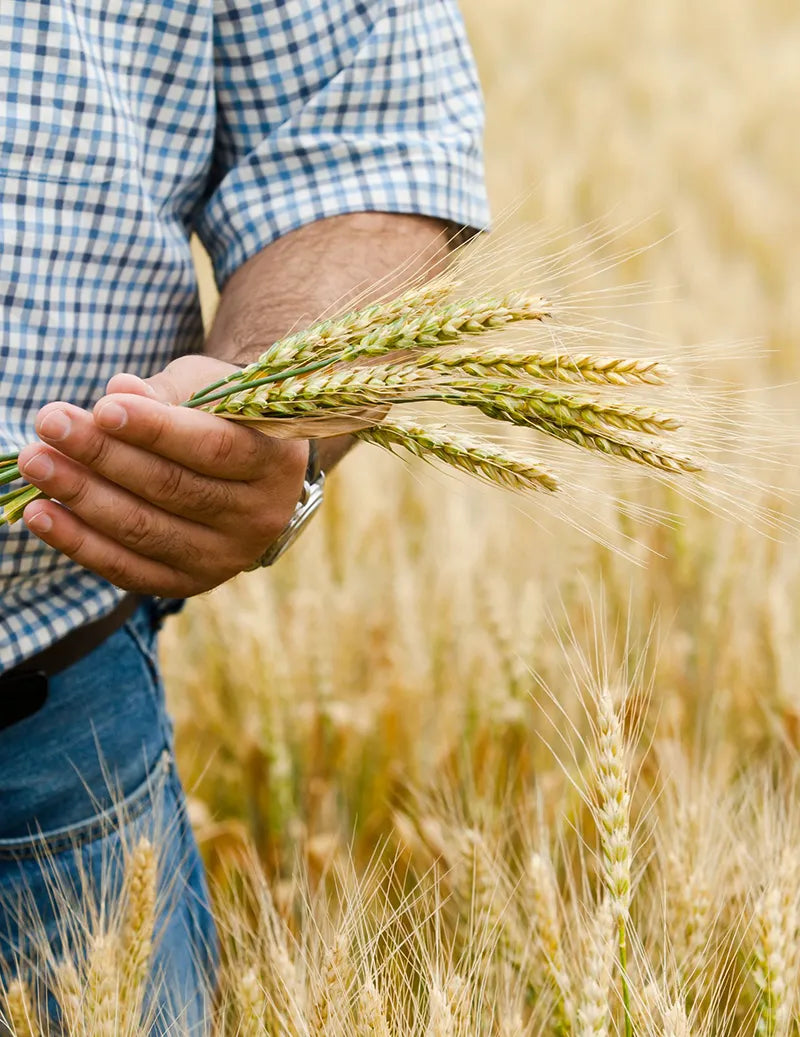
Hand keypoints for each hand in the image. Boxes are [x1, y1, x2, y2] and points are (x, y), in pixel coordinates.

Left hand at [17, 355, 308, 596]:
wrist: (248, 467)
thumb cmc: (221, 414)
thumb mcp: (208, 388)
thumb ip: (166, 393)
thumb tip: (116, 391)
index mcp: (276, 462)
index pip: (214, 448)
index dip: (156, 430)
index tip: (102, 407)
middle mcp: (260, 517)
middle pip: (173, 490)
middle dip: (104, 456)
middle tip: (50, 424)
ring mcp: (226, 558)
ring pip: (146, 531)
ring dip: (82, 497)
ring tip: (36, 462)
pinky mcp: (190, 583)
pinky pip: (129, 569)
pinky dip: (80, 543)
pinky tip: (41, 514)